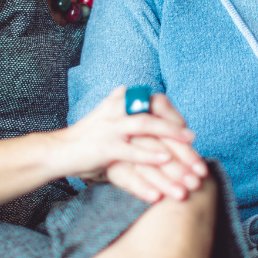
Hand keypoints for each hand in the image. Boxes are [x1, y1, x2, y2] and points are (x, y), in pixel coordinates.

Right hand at [52, 86, 194, 180]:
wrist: (60, 151)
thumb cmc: (93, 141)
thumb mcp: (115, 123)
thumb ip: (137, 120)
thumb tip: (168, 129)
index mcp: (122, 99)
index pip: (156, 106)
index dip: (175, 120)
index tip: (191, 136)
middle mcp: (117, 108)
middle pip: (156, 116)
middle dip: (179, 134)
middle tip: (196, 144)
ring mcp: (111, 126)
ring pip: (147, 127)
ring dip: (171, 138)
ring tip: (189, 146)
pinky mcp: (105, 145)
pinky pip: (132, 149)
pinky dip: (150, 154)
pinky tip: (166, 159)